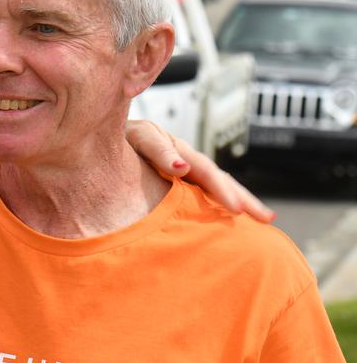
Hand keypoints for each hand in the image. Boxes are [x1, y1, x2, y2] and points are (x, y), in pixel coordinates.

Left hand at [126, 120, 274, 222]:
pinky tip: (226, 225)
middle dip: (243, 199)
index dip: (222, 190)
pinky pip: (196, 200)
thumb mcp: (137, 137)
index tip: (237, 210)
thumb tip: (182, 168)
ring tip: (261, 222)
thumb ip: (157, 149)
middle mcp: (182, 162)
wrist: (96, 140)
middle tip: (266, 219)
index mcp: (177, 150)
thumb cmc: (114, 138)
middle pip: (217, 181)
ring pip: (211, 191)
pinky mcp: (169, 189)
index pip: (206, 172)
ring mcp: (178, 175)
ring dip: (236, 204)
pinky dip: (214, 210)